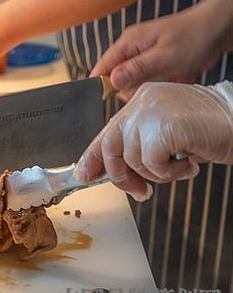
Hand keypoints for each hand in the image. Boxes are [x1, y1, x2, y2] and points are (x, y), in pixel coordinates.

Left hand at [74, 82, 232, 198]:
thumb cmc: (209, 132)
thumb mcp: (167, 136)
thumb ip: (141, 145)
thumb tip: (113, 172)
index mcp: (141, 100)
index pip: (108, 131)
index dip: (93, 156)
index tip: (84, 175)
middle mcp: (142, 101)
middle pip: (111, 146)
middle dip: (121, 176)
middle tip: (139, 192)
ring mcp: (152, 111)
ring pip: (132, 158)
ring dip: (157, 174)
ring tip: (180, 166)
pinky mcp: (165, 126)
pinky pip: (153, 163)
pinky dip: (171, 173)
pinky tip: (188, 164)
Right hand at [91, 0, 232, 91]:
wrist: (219, 27)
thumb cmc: (194, 36)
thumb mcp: (165, 56)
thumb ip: (137, 69)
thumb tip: (112, 81)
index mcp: (129, 42)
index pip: (102, 66)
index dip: (101, 84)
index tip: (107, 100)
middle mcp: (133, 48)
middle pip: (115, 76)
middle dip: (126, 89)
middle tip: (144, 94)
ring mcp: (144, 56)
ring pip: (132, 81)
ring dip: (143, 88)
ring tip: (159, 86)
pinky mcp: (155, 63)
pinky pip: (147, 80)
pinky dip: (155, 86)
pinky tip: (166, 84)